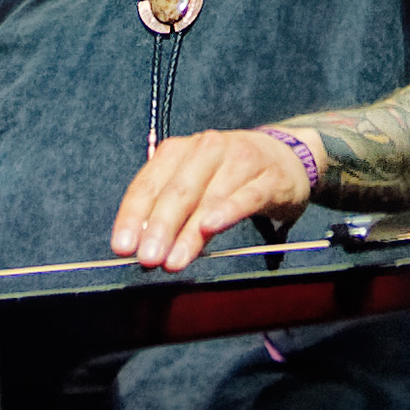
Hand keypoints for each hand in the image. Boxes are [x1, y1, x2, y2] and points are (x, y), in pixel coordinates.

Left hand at [109, 127, 319, 271]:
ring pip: (210, 197)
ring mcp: (242, 159)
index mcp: (181, 150)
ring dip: (189, 232)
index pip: (149, 183)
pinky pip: (247, 196)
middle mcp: (209, 148)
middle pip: (178, 190)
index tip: (122, 247)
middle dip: (160, 227)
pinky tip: (211, 227)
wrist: (287, 157)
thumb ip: (167, 210)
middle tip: (147, 258)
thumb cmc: (229, 176)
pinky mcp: (271, 177)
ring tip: (174, 261)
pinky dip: (228, 211)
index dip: (133, 216)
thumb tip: (141, 244)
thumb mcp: (194, 185)